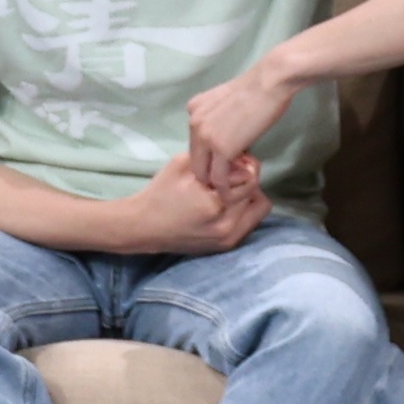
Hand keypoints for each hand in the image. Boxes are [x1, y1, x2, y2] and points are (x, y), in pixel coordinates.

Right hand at [118, 147, 268, 258]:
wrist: (144, 227)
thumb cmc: (161, 192)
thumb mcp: (182, 164)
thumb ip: (213, 158)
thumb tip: (241, 157)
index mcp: (214, 203)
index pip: (250, 178)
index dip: (244, 164)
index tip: (234, 160)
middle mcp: (226, 225)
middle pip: (257, 193)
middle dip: (247, 180)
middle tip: (233, 173)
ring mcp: (228, 239)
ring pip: (258, 209)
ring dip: (248, 196)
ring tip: (230, 190)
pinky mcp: (227, 246)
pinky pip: (250, 223)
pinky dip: (243, 210)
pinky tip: (227, 204)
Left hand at [180, 56, 300, 180]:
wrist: (269, 83)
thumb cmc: (257, 90)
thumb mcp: (227, 102)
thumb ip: (219, 119)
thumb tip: (227, 139)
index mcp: (193, 109)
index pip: (196, 143)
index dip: (211, 155)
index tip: (229, 160)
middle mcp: (193, 122)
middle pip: (196, 160)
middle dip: (212, 171)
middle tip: (233, 174)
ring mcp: (205, 137)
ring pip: (203, 173)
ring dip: (219, 182)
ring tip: (237, 181)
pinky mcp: (220, 149)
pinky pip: (218, 179)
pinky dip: (227, 188)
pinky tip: (239, 187)